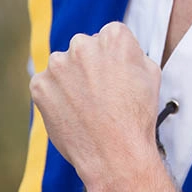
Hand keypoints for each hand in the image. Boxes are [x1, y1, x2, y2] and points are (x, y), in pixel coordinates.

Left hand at [29, 22, 161, 191]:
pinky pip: (46, 85)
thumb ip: (132, 54)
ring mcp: (58, 64)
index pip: (108, 36)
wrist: (115, 154)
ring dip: (70, 80)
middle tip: (100, 94)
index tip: (115, 76)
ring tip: (86, 107)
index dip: (113, 59)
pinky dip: (54, 97)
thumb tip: (121, 52)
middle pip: (83, 48)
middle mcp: (83, 44)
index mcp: (113, 36)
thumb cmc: (136, 118)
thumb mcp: (151, 74)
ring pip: (63, 66)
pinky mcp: (40, 85)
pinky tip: (71, 113)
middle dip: (89, 66)